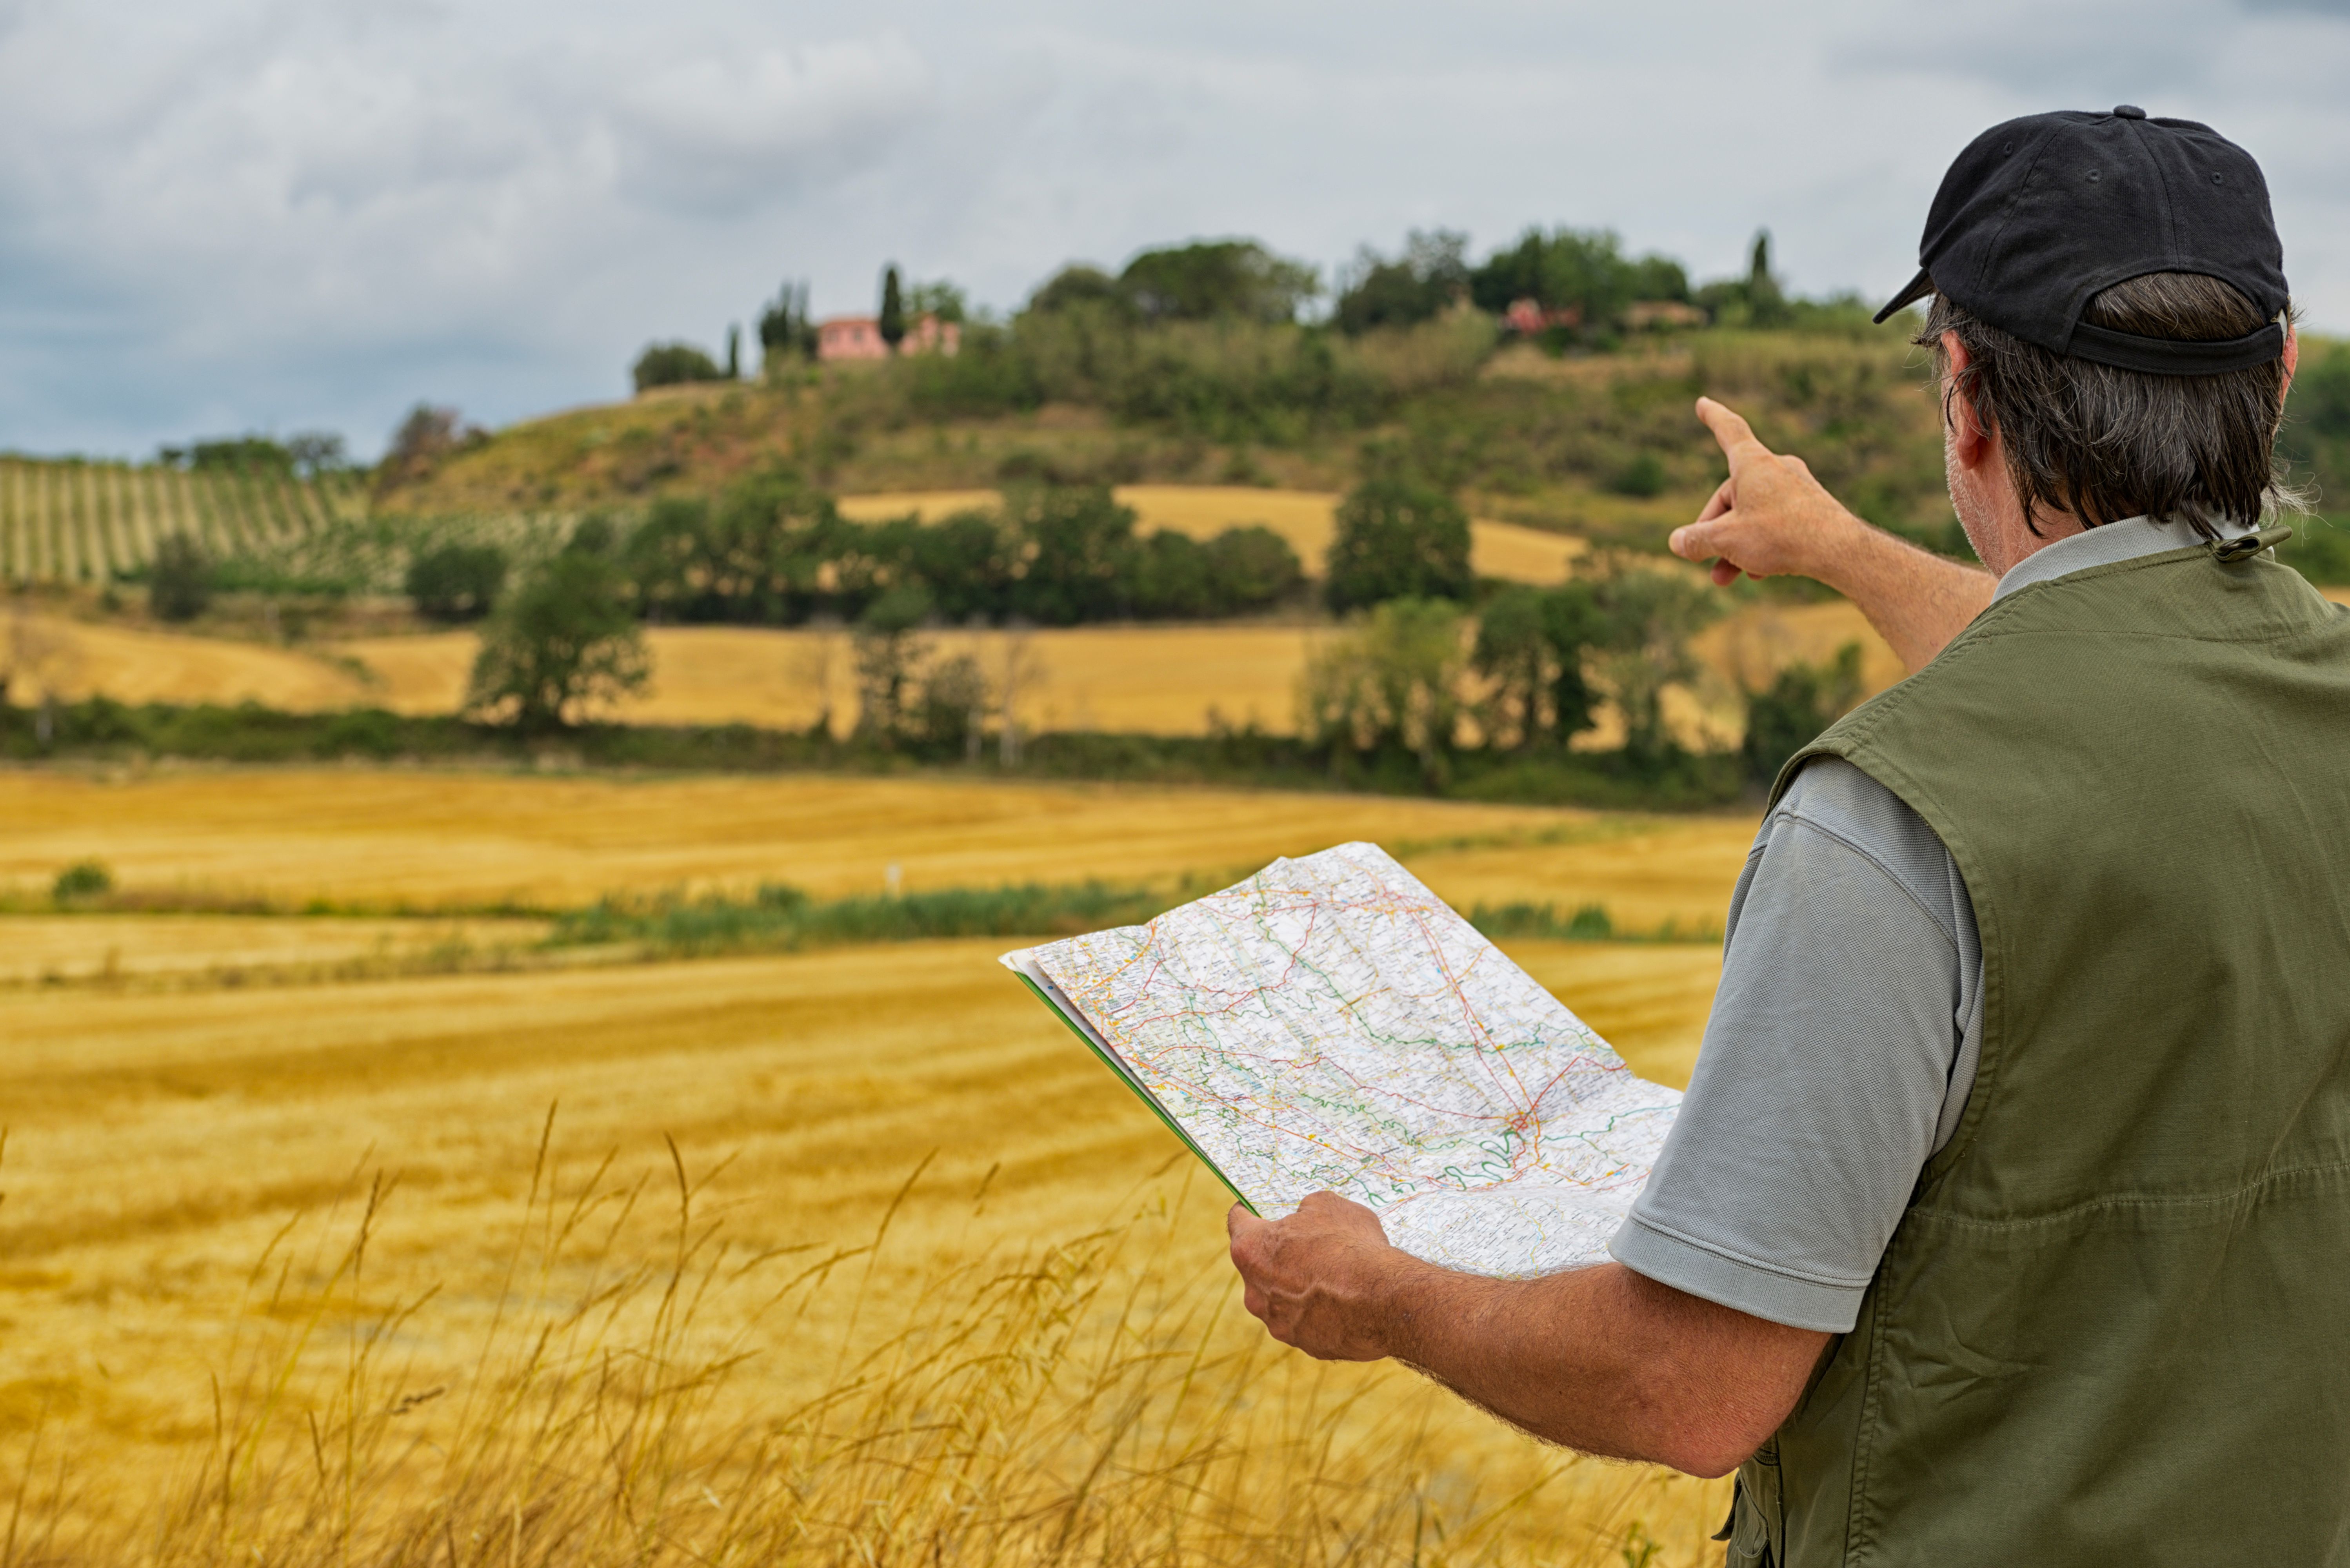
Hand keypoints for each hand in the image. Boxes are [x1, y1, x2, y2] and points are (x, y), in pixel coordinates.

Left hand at [1226, 1192, 1410, 1361]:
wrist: (1382, 1301)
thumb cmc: (1351, 1246)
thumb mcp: (1328, 1205)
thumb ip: (1306, 1210)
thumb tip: (1305, 1216)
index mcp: (1251, 1249)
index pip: (1238, 1221)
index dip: (1251, 1210)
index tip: (1260, 1207)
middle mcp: (1255, 1292)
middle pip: (1260, 1265)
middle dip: (1281, 1254)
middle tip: (1310, 1245)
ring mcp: (1277, 1323)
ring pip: (1283, 1297)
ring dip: (1301, 1286)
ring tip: (1336, 1276)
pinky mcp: (1303, 1344)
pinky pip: (1307, 1321)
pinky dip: (1320, 1311)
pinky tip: (1346, 1301)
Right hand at [1670, 397, 1869, 587]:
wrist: (1840, 551)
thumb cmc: (1781, 536)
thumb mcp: (1727, 540)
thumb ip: (1696, 540)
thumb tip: (1677, 542)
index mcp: (1752, 463)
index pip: (1728, 431)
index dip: (1713, 417)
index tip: (1703, 402)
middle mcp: (1776, 468)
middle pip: (1732, 496)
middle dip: (1714, 532)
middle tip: (1703, 560)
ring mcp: (1797, 488)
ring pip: (1753, 514)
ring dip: (1735, 546)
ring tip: (1726, 578)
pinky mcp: (1812, 508)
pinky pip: (1776, 523)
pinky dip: (1761, 545)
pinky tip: (1758, 573)